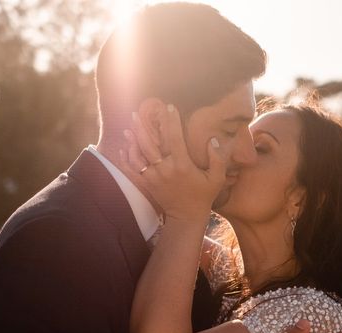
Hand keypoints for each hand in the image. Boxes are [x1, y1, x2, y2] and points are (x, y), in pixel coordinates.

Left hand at [116, 105, 226, 221]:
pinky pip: (133, 170)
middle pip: (150, 144)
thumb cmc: (203, 195)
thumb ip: (217, 159)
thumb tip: (213, 140)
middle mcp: (166, 169)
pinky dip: (127, 159)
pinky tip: (124, 148)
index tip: (170, 107)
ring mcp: (154, 177)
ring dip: (133, 141)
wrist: (187, 216)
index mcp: (183, 165)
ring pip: (139, 156)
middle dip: (143, 127)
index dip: (172, 121)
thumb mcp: (216, 179)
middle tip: (137, 113)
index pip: (175, 138)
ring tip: (129, 127)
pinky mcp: (148, 184)